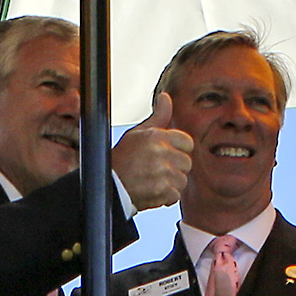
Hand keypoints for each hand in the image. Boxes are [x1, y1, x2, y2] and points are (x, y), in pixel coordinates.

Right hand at [112, 93, 190, 212]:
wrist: (108, 185)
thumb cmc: (121, 159)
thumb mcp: (138, 133)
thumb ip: (158, 116)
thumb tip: (166, 97)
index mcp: (157, 136)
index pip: (187, 143)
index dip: (178, 151)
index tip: (166, 157)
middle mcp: (161, 152)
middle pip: (186, 163)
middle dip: (174, 169)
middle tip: (156, 172)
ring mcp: (162, 171)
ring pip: (182, 180)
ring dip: (170, 184)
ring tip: (153, 182)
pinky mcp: (161, 190)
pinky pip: (175, 195)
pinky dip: (165, 197)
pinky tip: (152, 192)